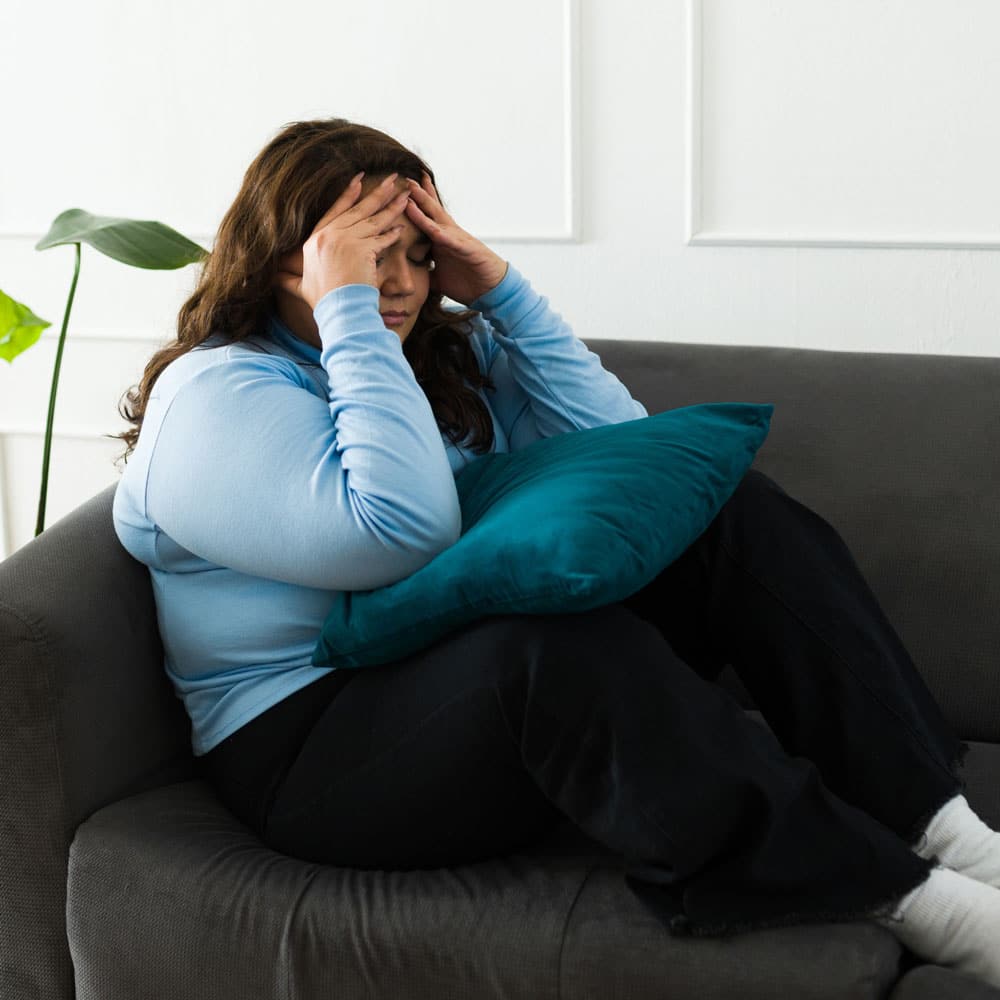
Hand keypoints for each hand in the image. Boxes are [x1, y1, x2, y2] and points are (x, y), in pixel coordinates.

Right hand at [275, 173, 411, 309]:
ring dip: (391, 206)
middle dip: (376, 193)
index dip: (347, 195)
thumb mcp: (300, 287)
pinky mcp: (363, 249)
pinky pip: (382, 237)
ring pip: (373, 219)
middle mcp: (330, 236)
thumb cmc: (322, 303)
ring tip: (404, 194)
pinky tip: (402, 226)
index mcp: (315, 240)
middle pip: (357, 210)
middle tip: (392, 179)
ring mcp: (347, 241)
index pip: (334, 211)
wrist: (337, 311)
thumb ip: (288, 279)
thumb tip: (274, 278)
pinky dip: (393, 232)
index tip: (358, 180)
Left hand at [404, 172, 507, 305]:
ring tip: (415, 191)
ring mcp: (458, 240)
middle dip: (419, 195)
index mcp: (441, 240)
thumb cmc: (467, 282)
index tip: (400, 191)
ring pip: (438, 220)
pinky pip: (452, 241)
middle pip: (431, 211)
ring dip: (426, 206)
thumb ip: (424, 274)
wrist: (491, 290)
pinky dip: (443, 234)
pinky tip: (433, 228)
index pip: (427, 218)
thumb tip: (408, 277)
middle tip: (407, 179)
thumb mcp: (438, 278)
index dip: (415, 204)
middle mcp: (449, 235)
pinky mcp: (468, 250)